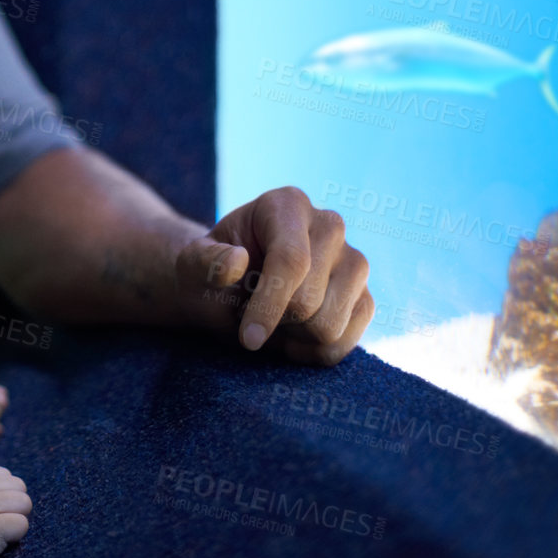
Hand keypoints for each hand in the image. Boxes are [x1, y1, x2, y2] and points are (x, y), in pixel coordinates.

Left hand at [174, 185, 373, 364]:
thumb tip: (237, 261)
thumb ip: (204, 260)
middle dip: (273, 321)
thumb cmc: (211, 274)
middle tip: (251, 314)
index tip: (246, 337)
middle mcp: (330, 226)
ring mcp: (354, 262)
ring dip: (292, 337)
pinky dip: (313, 352)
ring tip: (273, 319)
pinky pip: (346, 343)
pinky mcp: (365, 298)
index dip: (268, 305)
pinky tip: (293, 335)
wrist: (231, 291)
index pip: (291, 260)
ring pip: (330, 327)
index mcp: (287, 205)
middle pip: (309, 301)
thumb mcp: (192, 265)